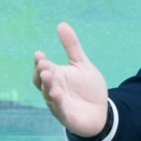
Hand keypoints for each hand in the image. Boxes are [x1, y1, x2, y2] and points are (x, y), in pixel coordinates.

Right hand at [33, 22, 108, 137]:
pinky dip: (57, 102)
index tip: (39, 54)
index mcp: (56, 76)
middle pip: (42, 81)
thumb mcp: (82, 64)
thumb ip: (72, 47)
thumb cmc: (88, 88)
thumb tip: (61, 24)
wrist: (101, 111)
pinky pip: (59, 109)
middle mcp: (53, 89)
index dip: (40, 62)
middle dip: (41, 73)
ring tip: (48, 77)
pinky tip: (56, 94)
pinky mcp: (66, 116)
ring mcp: (58, 103)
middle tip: (43, 65)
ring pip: (48, 95)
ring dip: (47, 86)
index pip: (43, 68)